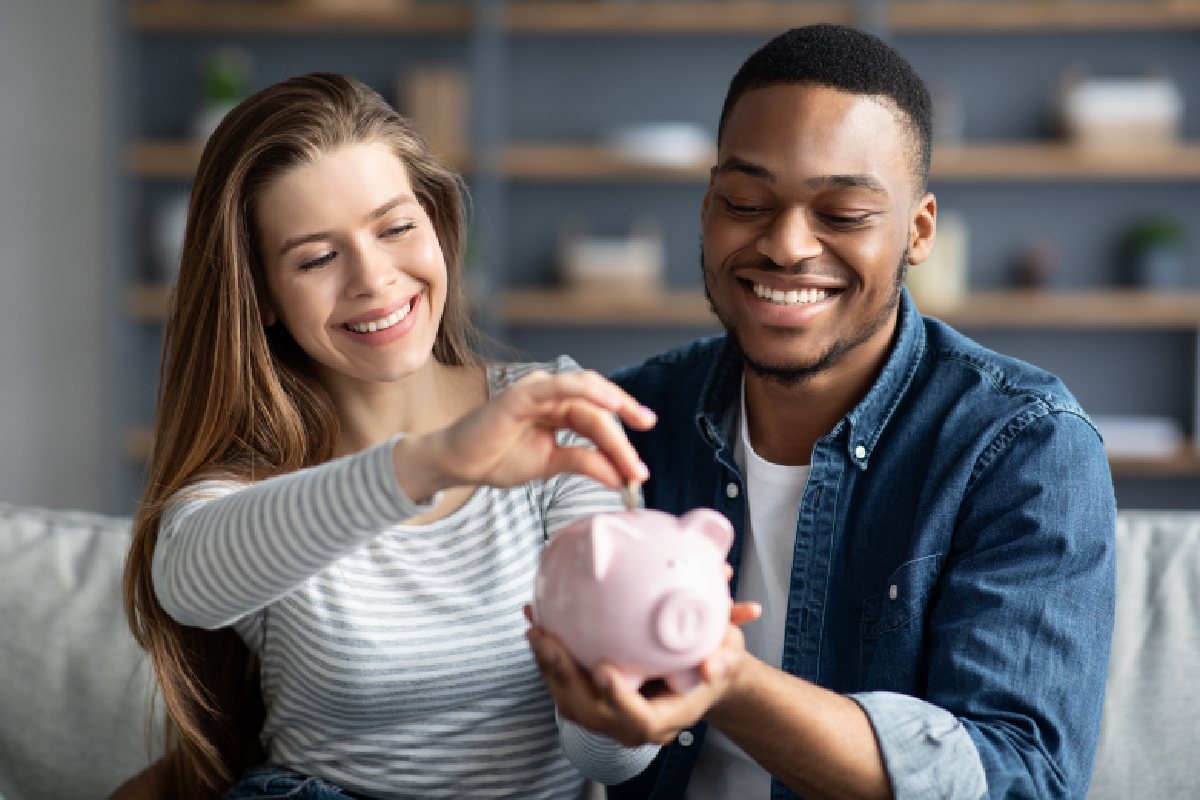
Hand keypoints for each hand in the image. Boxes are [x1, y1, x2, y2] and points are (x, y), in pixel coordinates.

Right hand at [395, 369, 655, 498]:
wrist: (458, 464)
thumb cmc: (498, 459)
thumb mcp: (551, 464)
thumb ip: (585, 464)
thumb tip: (621, 478)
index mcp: (561, 409)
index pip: (600, 420)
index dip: (623, 442)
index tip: (640, 470)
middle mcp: (553, 395)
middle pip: (599, 407)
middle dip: (625, 430)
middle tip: (640, 465)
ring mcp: (538, 391)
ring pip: (587, 395)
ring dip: (615, 412)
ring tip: (638, 427)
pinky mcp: (522, 394)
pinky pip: (560, 387)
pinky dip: (588, 391)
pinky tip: (610, 404)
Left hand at [525, 601, 761, 746]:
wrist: (704, 674)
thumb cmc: (717, 663)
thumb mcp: (729, 656)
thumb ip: (725, 654)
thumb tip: (724, 647)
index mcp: (665, 718)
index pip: (635, 718)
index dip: (616, 698)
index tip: (603, 668)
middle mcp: (632, 722)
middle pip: (588, 710)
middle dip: (562, 676)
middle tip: (547, 638)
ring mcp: (610, 713)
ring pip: (570, 698)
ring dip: (548, 664)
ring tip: (536, 627)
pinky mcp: (594, 696)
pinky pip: (565, 680)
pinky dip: (549, 653)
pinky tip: (538, 619)